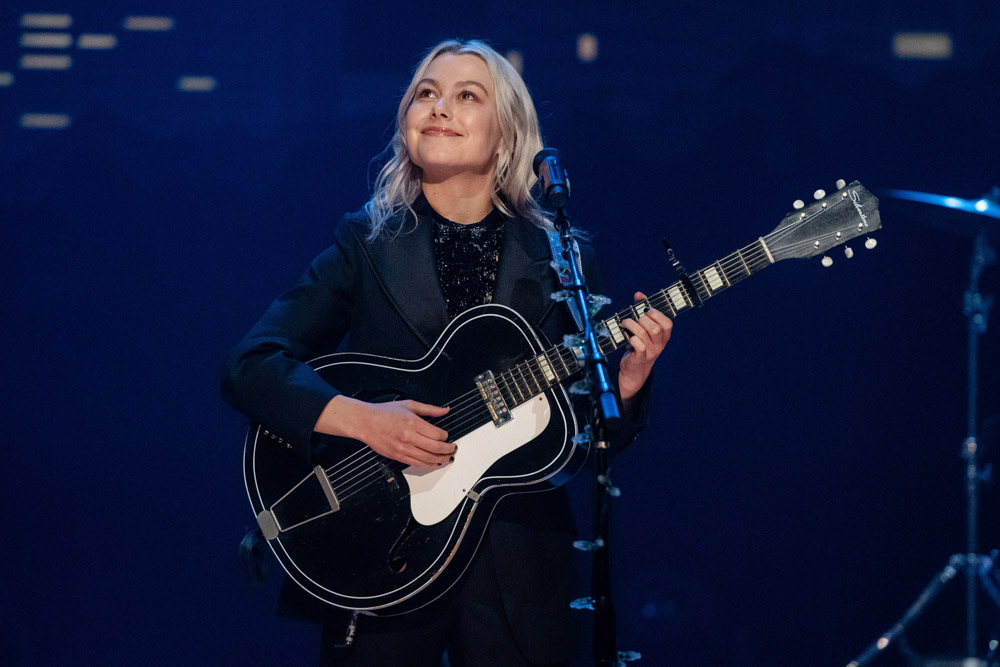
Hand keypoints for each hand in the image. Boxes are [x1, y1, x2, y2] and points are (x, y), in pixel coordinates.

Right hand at [316, 396, 454, 466]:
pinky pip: (417, 464)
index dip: (446, 436)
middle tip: (453, 448)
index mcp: (413, 423)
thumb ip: (429, 409)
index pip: (437, 434)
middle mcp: (409, 437)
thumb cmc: (385, 412)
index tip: (447, 435)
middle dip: (448, 449)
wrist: (366, 422)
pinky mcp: (398, 456)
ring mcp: (403, 449)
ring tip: (448, 458)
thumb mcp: (409, 405)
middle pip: (436, 448)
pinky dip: (429, 465)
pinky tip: (435, 463)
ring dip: (441, 459)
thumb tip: (445, 410)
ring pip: (428, 458)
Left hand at [618, 292, 671, 406]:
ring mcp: (651, 352)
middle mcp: (659, 344)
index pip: (668, 323)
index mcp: (663, 336)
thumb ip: (642, 310)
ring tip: (625, 324)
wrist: (634, 369)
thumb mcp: (643, 328)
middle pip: (656, 328)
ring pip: (644, 334)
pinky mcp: (640, 357)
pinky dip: (631, 338)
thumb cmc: (639, 345)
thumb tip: (639, 294)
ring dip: (632, 325)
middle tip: (634, 319)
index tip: (646, 310)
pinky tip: (627, 338)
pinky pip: (638, 345)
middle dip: (642, 319)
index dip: (657, 314)